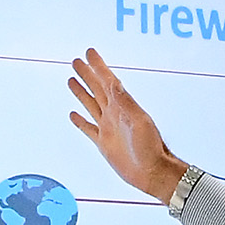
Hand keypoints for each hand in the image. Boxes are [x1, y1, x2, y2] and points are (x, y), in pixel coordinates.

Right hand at [64, 51, 188, 201]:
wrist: (152, 172)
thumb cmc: (151, 148)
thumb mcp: (140, 122)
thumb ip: (126, 102)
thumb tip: (114, 82)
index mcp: (123, 106)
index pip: (107, 80)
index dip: (98, 66)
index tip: (89, 53)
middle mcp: (114, 114)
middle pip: (97, 89)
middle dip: (87, 74)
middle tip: (77, 61)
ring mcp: (108, 128)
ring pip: (90, 104)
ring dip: (82, 92)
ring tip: (72, 79)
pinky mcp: (103, 143)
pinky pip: (88, 128)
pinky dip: (80, 121)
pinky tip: (73, 114)